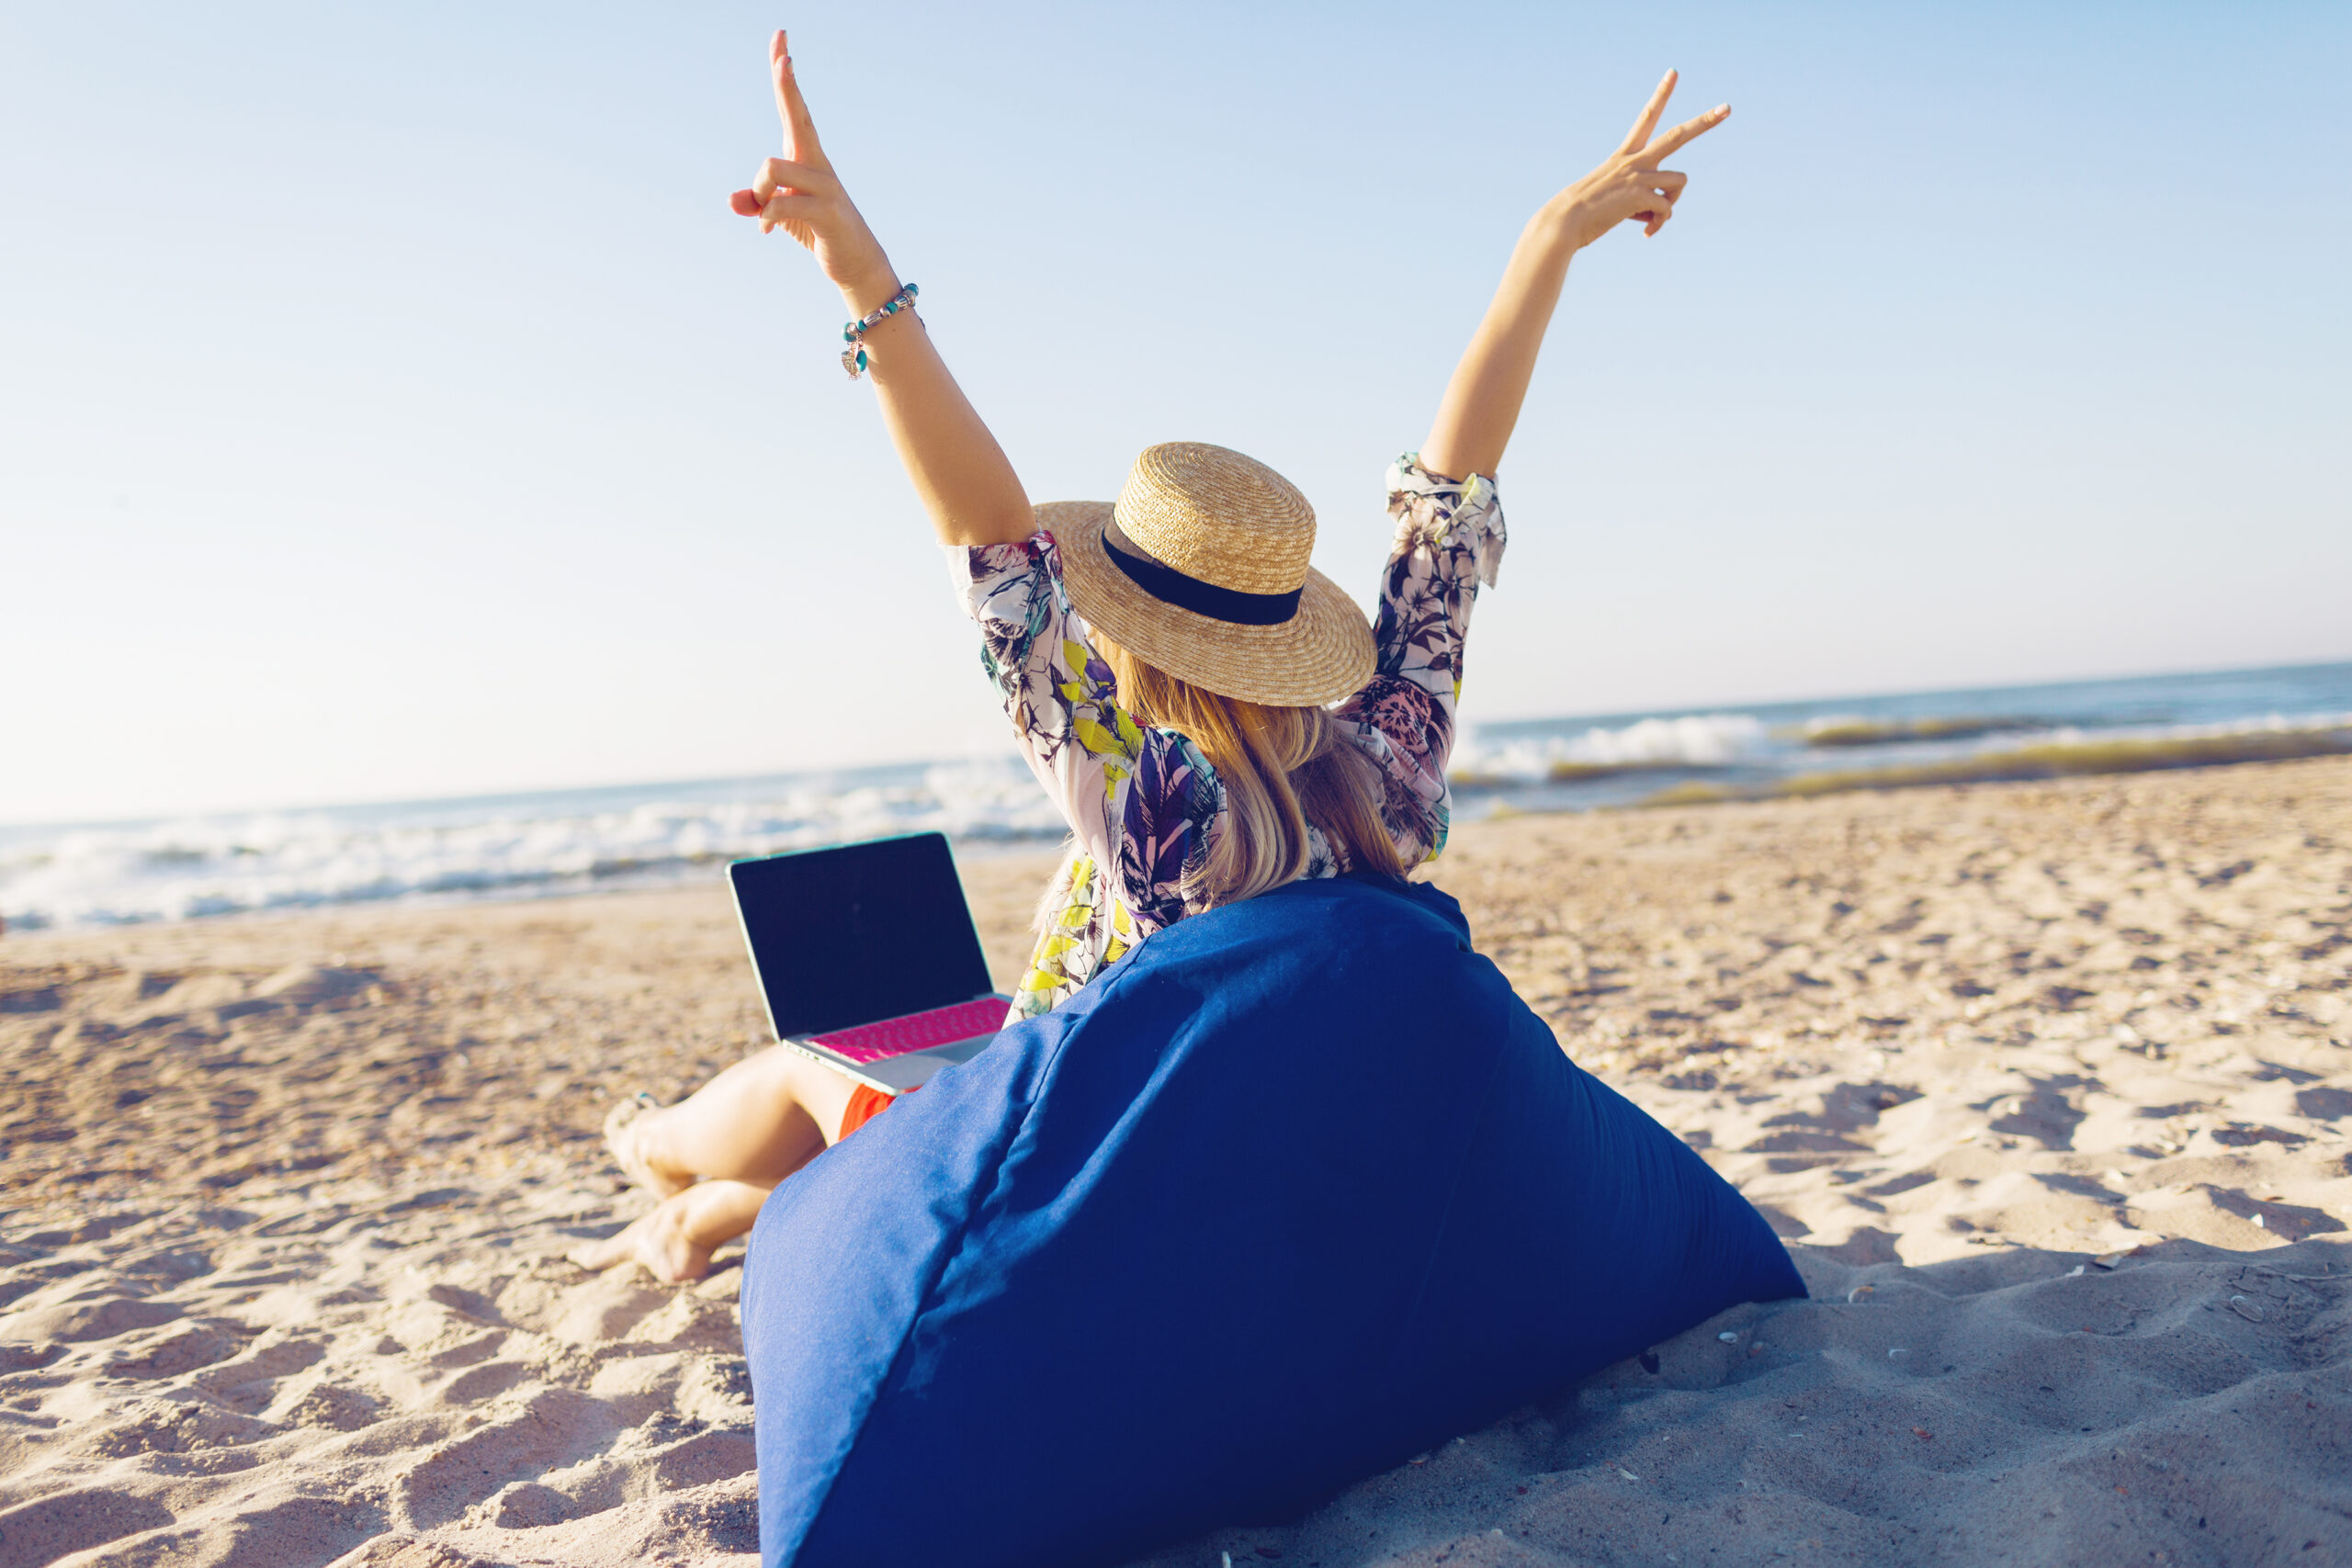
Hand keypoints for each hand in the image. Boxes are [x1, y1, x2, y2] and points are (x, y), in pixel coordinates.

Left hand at [727, 31, 896, 307]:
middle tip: (784, 54)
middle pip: (797, 115)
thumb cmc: (816, 230)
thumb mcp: (779, 216)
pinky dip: (765, 218)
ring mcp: (825, 185)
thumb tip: (734, 202)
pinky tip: (765, 231)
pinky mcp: (826, 211)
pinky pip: (781, 206)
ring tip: (764, 211)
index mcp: (805, 155)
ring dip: (759, 191)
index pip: (792, 107)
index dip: (784, 75)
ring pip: (771, 167)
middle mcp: (816, 162)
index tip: (781, 40)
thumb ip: (756, 204)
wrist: (855, 263)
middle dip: (787, 85)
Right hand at [1549, 70, 1727, 249]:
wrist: (1564, 222)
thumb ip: (1641, 199)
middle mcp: (1635, 160)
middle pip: (1678, 135)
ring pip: (1680, 181)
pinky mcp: (1640, 194)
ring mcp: (1638, 175)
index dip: (1661, 94)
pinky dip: (1660, 223)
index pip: (1647, 117)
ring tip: (1651, 218)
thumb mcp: (1614, 199)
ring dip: (1672, 201)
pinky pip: (1667, 209)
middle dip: (1705, 122)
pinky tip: (1646, 232)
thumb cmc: (1584, 214)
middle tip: (1727, 107)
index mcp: (1625, 155)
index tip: (1673, 73)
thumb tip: (1662, 214)